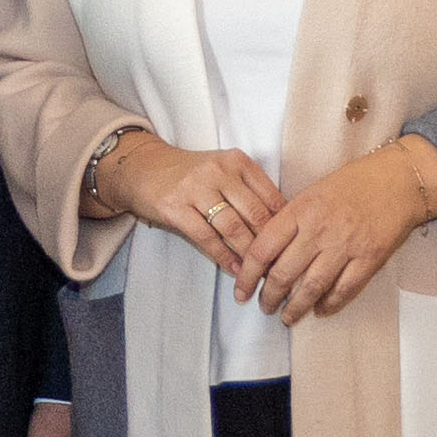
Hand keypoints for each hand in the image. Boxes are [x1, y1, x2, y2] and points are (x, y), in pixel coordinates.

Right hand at [115, 137, 286, 277]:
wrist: (144, 168)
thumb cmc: (191, 175)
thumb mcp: (223, 172)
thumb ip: (249, 192)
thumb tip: (281, 229)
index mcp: (237, 162)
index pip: (270, 197)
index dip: (284, 226)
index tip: (292, 249)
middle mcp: (219, 171)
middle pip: (254, 214)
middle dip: (269, 245)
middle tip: (280, 267)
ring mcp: (196, 188)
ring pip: (233, 228)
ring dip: (248, 255)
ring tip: (259, 274)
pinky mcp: (175, 207)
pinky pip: (206, 237)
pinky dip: (223, 256)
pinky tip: (234, 270)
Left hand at [236, 138, 436, 322]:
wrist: (397, 180)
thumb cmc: (352, 184)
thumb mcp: (311, 193)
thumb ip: (290, 221)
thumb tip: (267, 255)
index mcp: (300, 210)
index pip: (262, 249)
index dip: (247, 275)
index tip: (241, 291)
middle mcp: (319, 230)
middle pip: (284, 273)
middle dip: (269, 297)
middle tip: (265, 307)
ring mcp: (345, 246)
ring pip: (311, 287)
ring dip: (296, 308)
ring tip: (287, 317)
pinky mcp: (369, 258)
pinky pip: (344, 289)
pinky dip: (329, 304)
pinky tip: (320, 309)